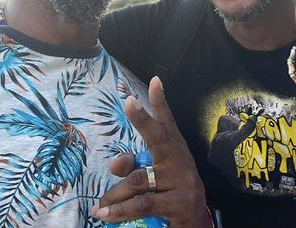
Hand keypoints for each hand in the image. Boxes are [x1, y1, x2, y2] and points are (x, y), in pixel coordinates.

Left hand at [91, 77, 211, 227]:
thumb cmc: (172, 192)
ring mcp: (182, 180)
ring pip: (138, 180)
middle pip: (158, 137)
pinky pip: (142, 203)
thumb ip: (134, 166)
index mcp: (174, 149)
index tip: (155, 81)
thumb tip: (115, 165)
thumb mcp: (154, 176)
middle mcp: (179, 159)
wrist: (195, 222)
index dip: (160, 101)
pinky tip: (105, 214)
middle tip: (130, 103)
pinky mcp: (179, 202)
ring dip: (115, 194)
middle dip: (143, 119)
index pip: (167, 121)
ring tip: (99, 207)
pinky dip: (120, 210)